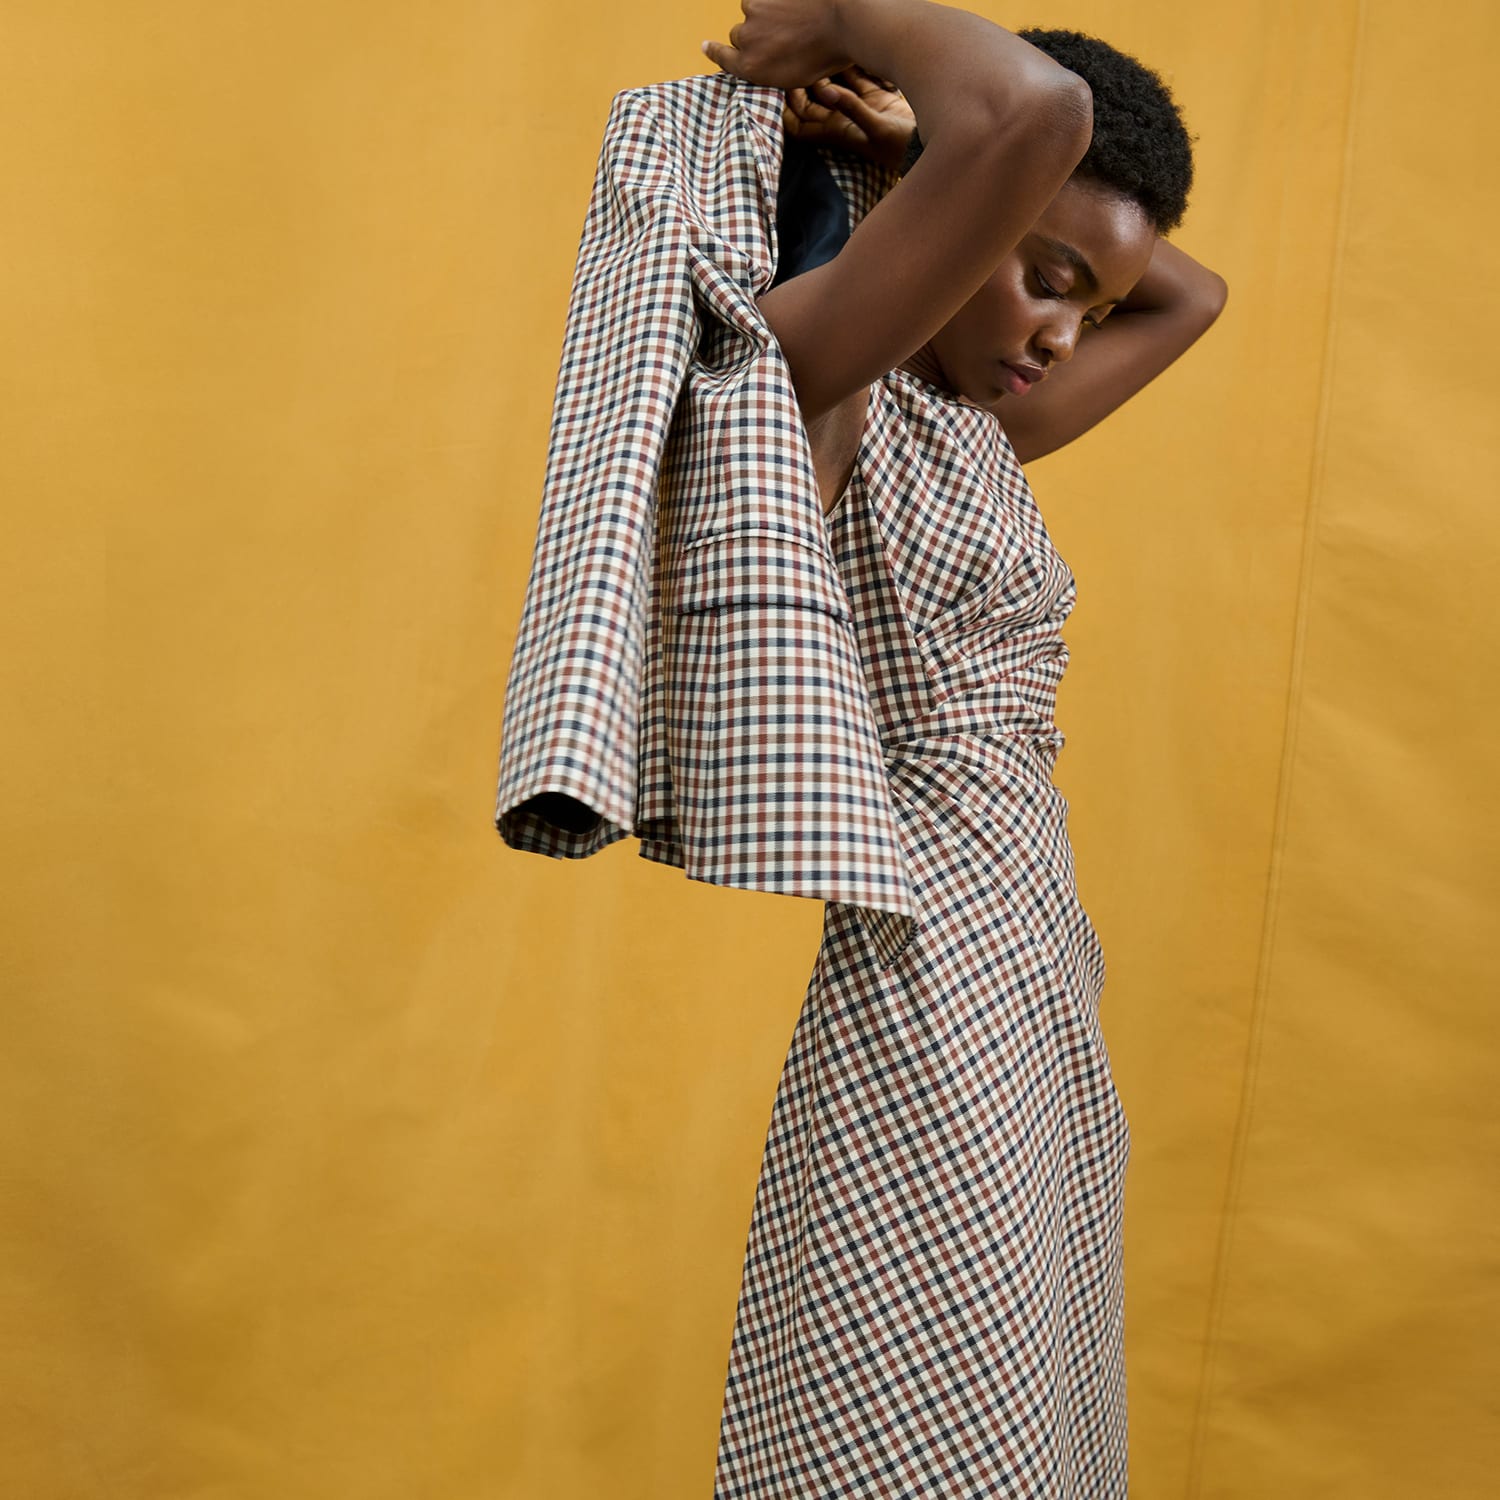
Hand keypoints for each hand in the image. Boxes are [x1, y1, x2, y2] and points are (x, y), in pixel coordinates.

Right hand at [702, 0, 851, 88]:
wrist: (843, 20)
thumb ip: (771, 70)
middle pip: (738, 35)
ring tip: (791, 18)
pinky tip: (792, 5)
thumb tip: (761, 61)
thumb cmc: (828, 53)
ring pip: (750, 12)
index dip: (715, 52)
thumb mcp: (798, 77)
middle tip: (779, 36)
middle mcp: (746, 41)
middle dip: (753, 36)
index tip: (707, 46)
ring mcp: (752, 13)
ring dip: (764, 14)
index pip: (724, 59)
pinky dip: (772, 0)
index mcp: (753, 68)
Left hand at [783, 66, 916, 170]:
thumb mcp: (876, 128)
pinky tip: (847, 56)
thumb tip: (828, 92)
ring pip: (832, 87)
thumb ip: (852, 108)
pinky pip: (856, 78)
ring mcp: (857, 107)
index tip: (789, 89)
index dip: (788, 109)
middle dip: (804, 86)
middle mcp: (842, 119)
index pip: (798, 124)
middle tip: (808, 67)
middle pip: (810, 102)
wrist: (928, 143)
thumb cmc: (901, 145)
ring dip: (826, 72)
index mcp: (835, 131)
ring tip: (827, 57)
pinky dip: (849, 68)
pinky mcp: (875, 97)